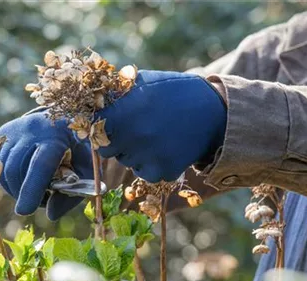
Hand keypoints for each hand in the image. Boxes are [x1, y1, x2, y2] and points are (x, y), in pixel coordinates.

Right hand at [0, 111, 92, 219]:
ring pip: (3, 169)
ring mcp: (14, 129)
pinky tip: (24, 178)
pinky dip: (8, 179)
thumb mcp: (86, 171)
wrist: (67, 119)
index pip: (40, 164)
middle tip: (39, 201)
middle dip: (23, 193)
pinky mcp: (3, 134)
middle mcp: (32, 128)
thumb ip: (71, 194)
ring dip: (15, 188)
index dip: (31, 188)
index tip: (24, 211)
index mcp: (58, 136)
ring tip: (34, 190)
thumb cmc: (80, 149)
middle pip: (16, 169)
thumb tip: (50, 214)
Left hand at [97, 70, 226, 181]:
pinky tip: (164, 148)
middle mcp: (131, 136)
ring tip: (154, 135)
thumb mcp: (143, 81)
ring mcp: (147, 156)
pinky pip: (144, 173)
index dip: (98, 125)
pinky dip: (151, 164)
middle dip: (115, 140)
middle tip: (134, 129)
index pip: (92, 128)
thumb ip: (115, 93)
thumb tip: (92, 100)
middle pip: (106, 148)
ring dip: (134, 152)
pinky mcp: (162, 171)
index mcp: (122, 111)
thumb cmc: (175, 92)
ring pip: (126, 161)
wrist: (215, 111)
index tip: (107, 122)